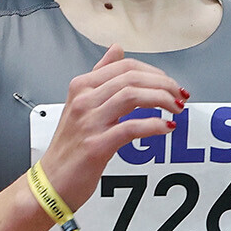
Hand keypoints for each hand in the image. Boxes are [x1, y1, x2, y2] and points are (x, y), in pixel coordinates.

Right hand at [34, 44, 185, 208]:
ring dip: (162, 100)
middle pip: (132, 78)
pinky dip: (153, 125)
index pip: (125, 66)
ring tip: (176, 108)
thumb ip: (100, 75)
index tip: (169, 83)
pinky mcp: (96, 145)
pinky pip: (131, 127)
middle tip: (179, 95)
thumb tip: (117, 49)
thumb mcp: (80, 104)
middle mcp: (84, 100)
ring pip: (133, 97)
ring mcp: (89, 122)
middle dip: (163, 84)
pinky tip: (165, 127)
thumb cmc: (68, 146)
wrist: (51, 181)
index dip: (154, 72)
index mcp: (81, 86)